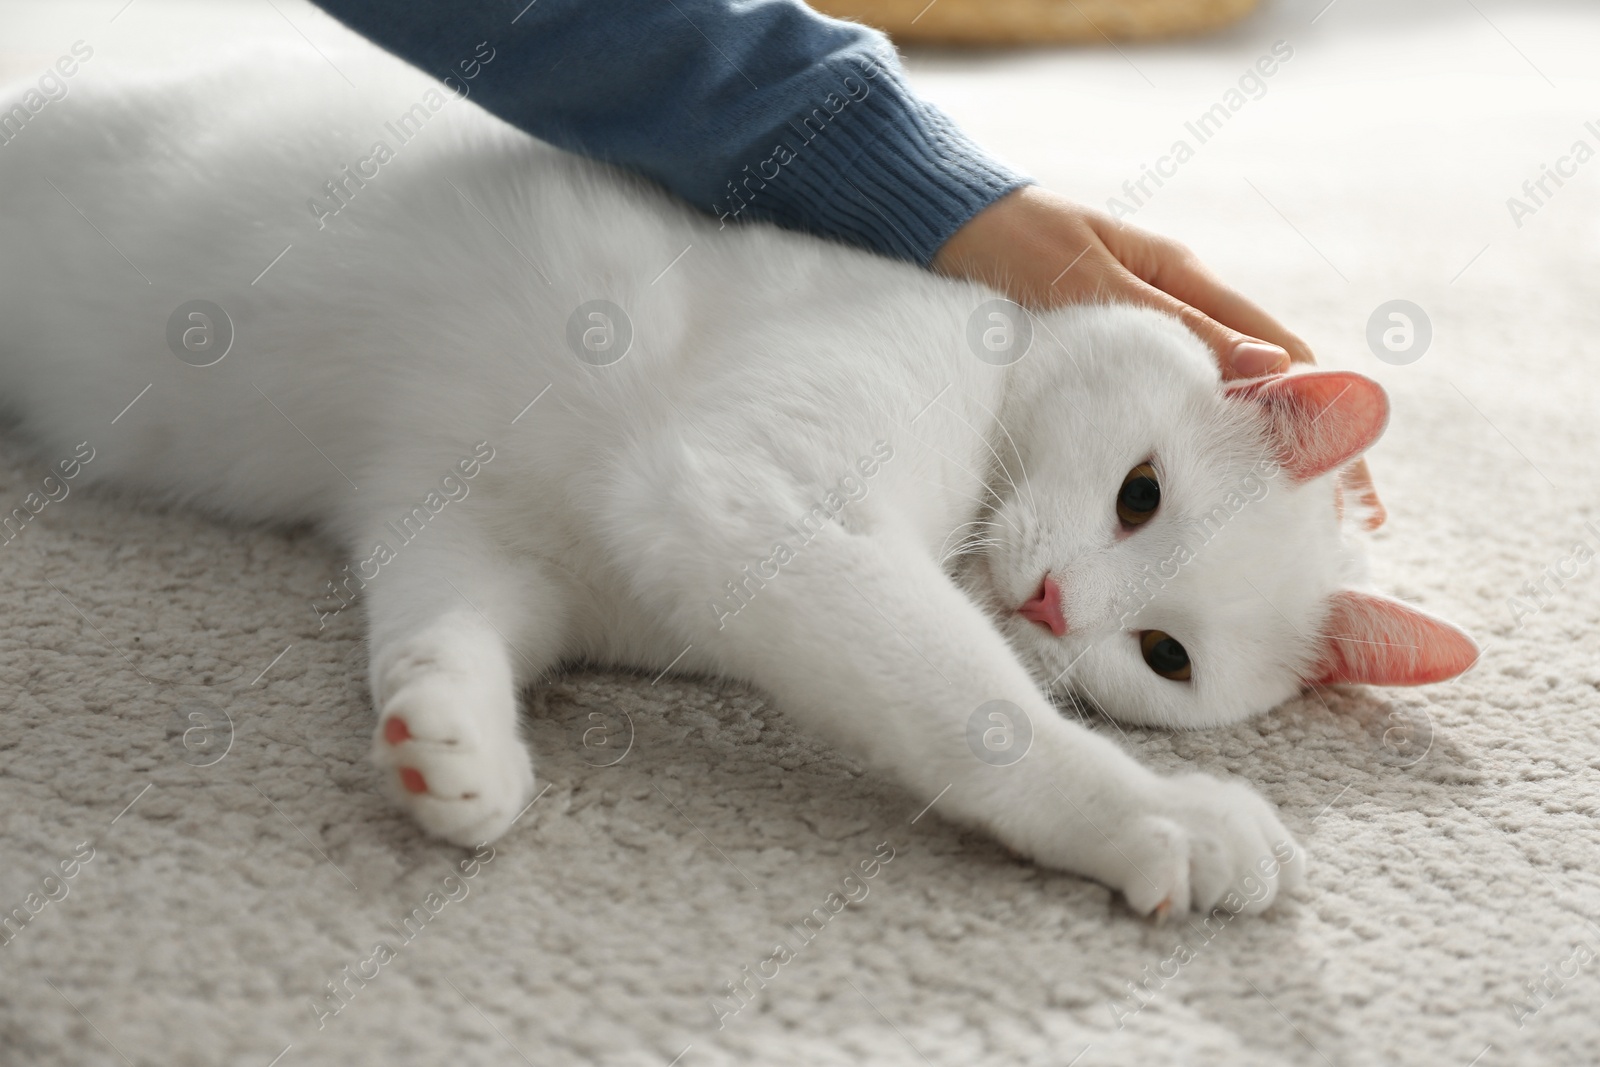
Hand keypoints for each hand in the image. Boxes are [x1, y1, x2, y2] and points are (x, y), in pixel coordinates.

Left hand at [933, 185, 1381, 524]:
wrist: (946, 224)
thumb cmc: (1016, 242)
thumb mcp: (1091, 282)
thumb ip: (1174, 326)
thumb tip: (1270, 371)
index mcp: (1188, 282)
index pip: (1283, 357)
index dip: (1324, 419)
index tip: (1352, 482)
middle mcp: (1179, 313)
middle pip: (1263, 391)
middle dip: (1305, 457)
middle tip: (1346, 529)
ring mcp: (1145, 341)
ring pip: (1215, 411)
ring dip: (1250, 465)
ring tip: (1285, 534)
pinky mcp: (1107, 366)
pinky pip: (1162, 418)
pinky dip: (1188, 459)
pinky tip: (1197, 508)